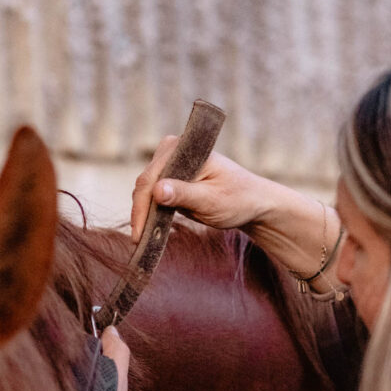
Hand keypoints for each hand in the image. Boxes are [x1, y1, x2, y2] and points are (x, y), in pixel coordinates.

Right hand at [131, 137, 271, 243]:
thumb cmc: (238, 199)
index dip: (142, 206)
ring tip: (142, 240)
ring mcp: (170, 165)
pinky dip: (150, 213)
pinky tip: (148, 232)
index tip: (139, 233)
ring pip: (145, 192)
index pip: (151, 177)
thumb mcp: (211, 200)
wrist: (252, 202)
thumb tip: (157, 191)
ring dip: (143, 215)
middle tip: (138, 242)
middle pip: (145, 184)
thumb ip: (184, 194)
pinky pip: (152, 196)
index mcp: (183, 148)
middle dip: (140, 213)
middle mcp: (172, 151)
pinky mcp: (170, 179)